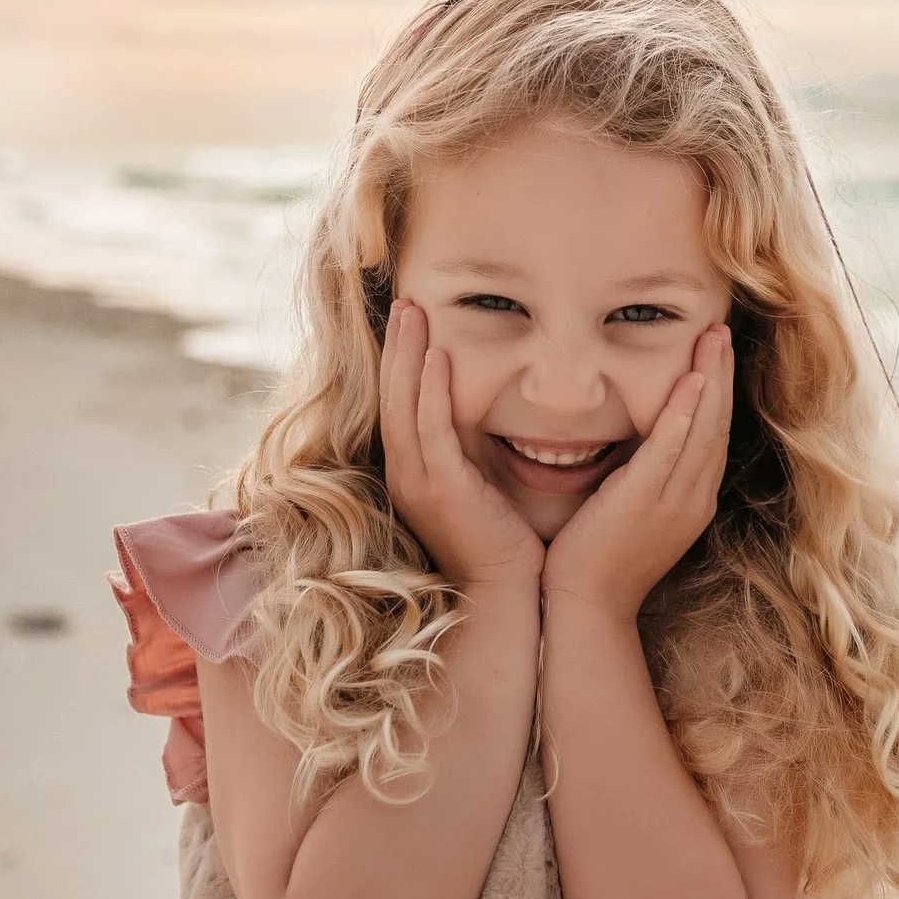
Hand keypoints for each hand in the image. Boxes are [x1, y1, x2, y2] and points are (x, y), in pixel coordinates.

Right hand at [380, 300, 543, 591]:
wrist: (506, 597)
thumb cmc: (504, 546)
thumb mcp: (483, 490)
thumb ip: (477, 454)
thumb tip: (494, 418)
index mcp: (415, 475)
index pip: (401, 406)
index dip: (402, 363)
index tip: (411, 323)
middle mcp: (407, 475)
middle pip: (392, 397)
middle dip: (397, 347)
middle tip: (405, 302)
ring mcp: (419, 483)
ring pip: (404, 405)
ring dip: (408, 355)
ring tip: (413, 312)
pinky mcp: (443, 490)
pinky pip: (430, 429)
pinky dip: (430, 390)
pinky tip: (437, 356)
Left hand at [543, 323, 732, 623]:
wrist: (586, 607)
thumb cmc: (597, 562)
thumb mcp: (632, 513)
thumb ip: (641, 478)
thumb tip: (634, 445)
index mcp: (692, 501)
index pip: (712, 436)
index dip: (718, 393)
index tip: (716, 354)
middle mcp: (693, 499)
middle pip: (717, 426)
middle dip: (722, 376)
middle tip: (721, 331)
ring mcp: (674, 502)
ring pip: (703, 430)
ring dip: (711, 380)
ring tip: (713, 339)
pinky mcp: (645, 502)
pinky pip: (672, 449)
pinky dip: (684, 414)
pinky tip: (692, 382)